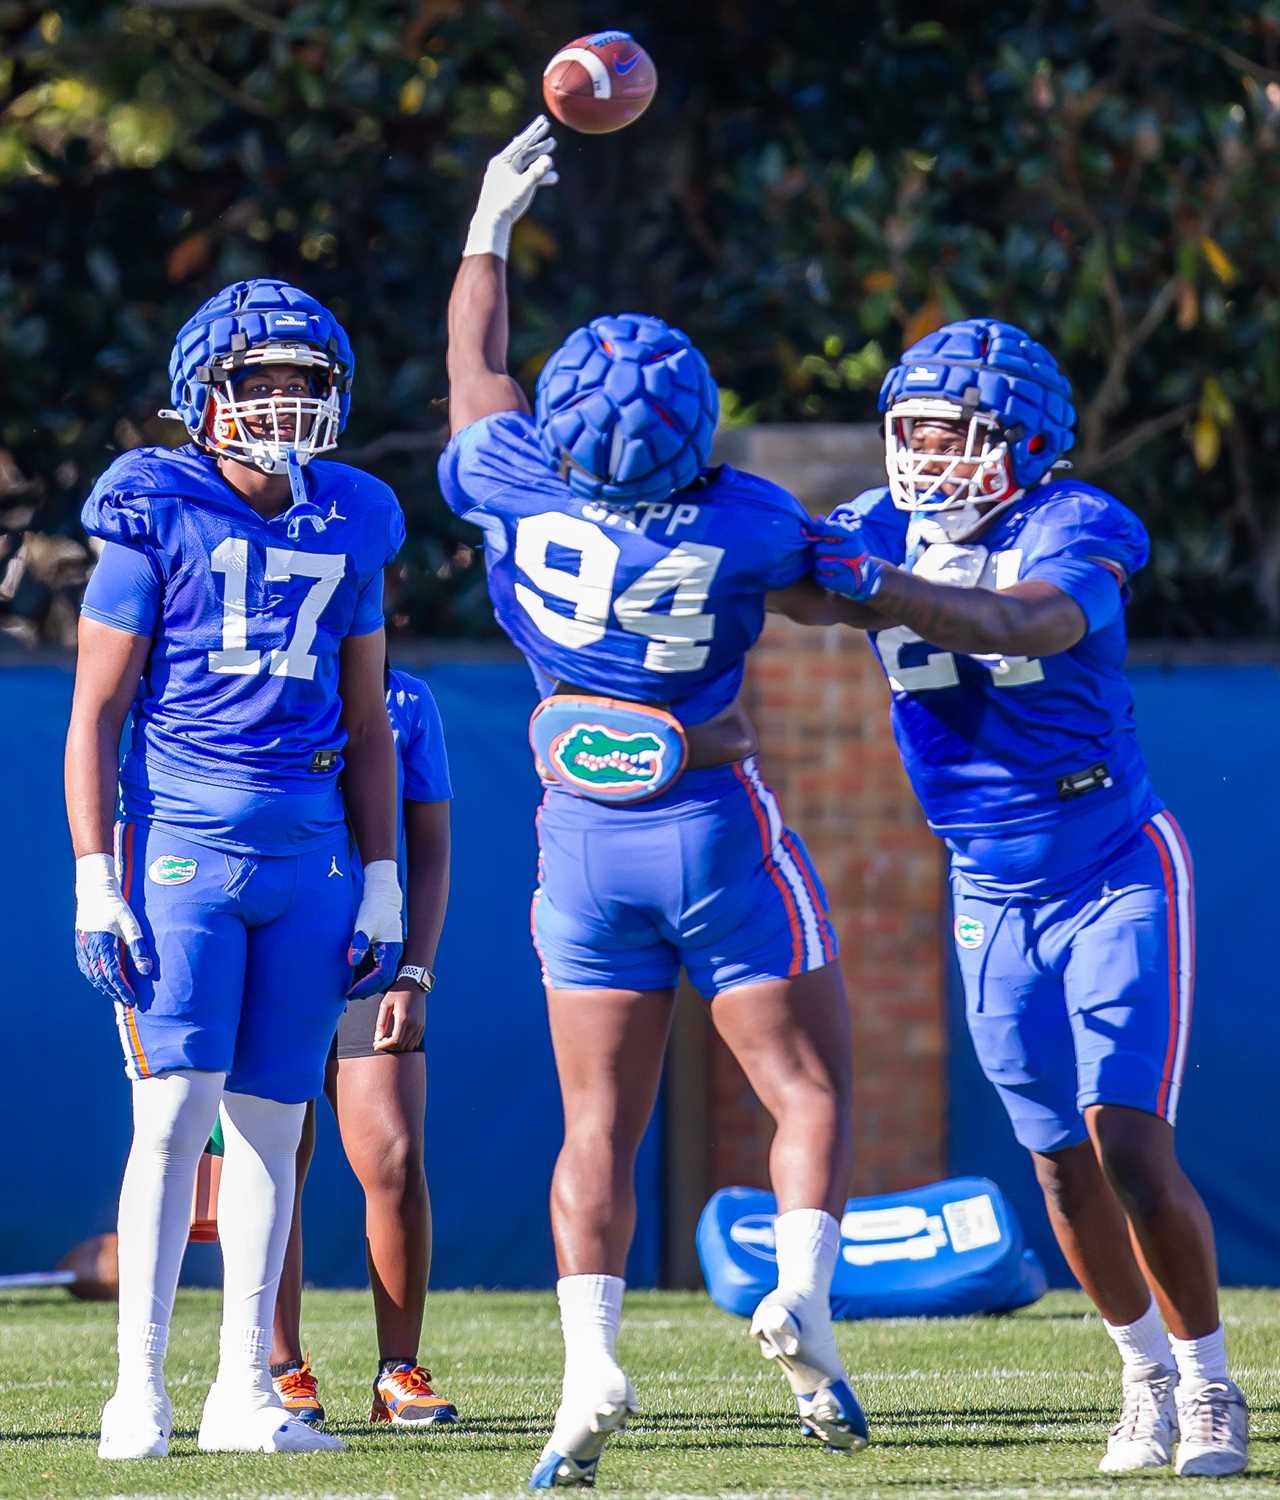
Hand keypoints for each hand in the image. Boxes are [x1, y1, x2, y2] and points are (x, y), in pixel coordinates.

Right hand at [74, 852, 151, 1005]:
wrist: (95, 892)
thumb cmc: (116, 907)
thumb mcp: (131, 924)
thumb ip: (138, 947)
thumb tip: (147, 970)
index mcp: (102, 945)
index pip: (113, 975)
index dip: (123, 989)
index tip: (133, 1000)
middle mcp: (90, 950)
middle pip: (102, 979)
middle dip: (115, 993)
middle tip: (128, 1003)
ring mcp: (83, 948)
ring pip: (92, 975)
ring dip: (105, 988)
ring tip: (118, 996)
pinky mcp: (81, 945)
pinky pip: (86, 968)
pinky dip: (95, 978)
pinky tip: (103, 982)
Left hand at [347, 859, 403, 999]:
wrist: (381, 891)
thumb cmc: (374, 905)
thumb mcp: (365, 921)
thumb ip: (358, 941)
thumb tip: (351, 961)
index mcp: (392, 949)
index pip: (381, 976)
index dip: (365, 986)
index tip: (349, 992)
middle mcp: (393, 953)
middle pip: (382, 980)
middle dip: (365, 989)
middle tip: (346, 994)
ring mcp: (388, 952)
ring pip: (379, 976)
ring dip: (365, 984)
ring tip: (346, 988)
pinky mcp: (381, 949)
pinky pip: (375, 968)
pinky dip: (363, 975)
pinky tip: (349, 975)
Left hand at [373, 984, 425, 1052]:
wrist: (414, 984)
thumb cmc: (398, 993)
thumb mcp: (385, 1004)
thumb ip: (381, 1022)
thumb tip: (377, 1038)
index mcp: (404, 1018)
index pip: (395, 1040)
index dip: (384, 1046)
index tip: (376, 1045)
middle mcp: (414, 1024)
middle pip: (401, 1045)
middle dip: (389, 1048)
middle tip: (379, 1043)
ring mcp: (419, 1026)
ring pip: (409, 1046)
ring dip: (397, 1047)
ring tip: (387, 1042)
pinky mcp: (422, 1026)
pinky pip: (415, 1042)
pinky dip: (405, 1045)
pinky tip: (397, 1040)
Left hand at [463, 114, 559, 260]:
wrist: (491, 222)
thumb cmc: (507, 204)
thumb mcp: (525, 187)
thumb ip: (538, 172)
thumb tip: (549, 159)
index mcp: (503, 161)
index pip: (522, 142)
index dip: (535, 131)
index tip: (544, 121)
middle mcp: (502, 166)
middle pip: (524, 150)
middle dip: (538, 142)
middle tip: (549, 131)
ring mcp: (505, 176)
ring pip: (525, 163)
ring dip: (540, 158)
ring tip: (552, 150)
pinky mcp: (508, 187)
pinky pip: (525, 176)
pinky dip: (537, 176)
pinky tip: (551, 177)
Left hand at [810, 519, 886, 601]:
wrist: (867, 575)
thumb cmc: (848, 552)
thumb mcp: (843, 537)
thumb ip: (827, 528)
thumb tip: (816, 518)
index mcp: (851, 535)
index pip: (828, 528)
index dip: (816, 531)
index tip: (813, 534)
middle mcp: (851, 549)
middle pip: (819, 548)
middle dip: (818, 552)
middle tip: (825, 554)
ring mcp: (848, 566)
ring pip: (818, 564)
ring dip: (818, 565)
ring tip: (827, 564)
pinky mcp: (844, 582)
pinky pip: (820, 578)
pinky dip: (821, 577)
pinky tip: (828, 575)